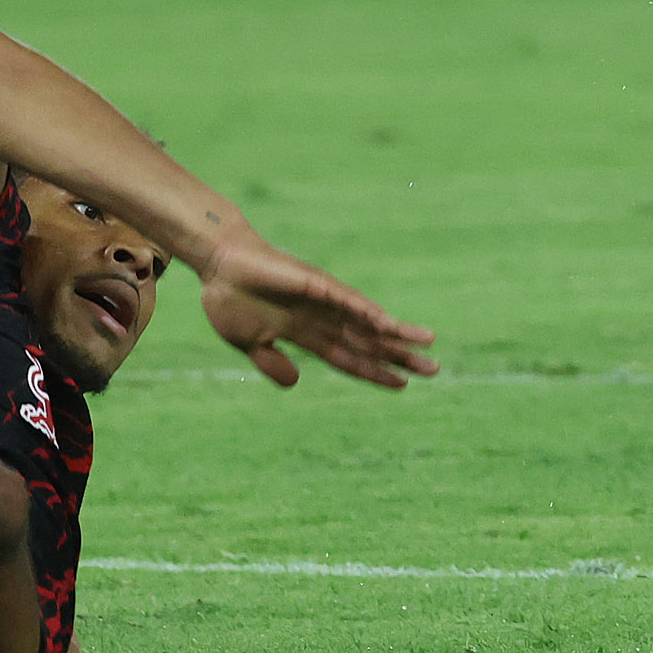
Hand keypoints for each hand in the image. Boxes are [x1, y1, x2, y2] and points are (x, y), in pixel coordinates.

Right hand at [193, 232, 437, 390]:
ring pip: (368, 321)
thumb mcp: (250, 343)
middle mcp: (324, 318)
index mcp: (308, 335)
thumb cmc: (232, 301)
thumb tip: (295, 384)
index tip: (403, 385)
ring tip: (427, 342)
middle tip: (434, 369)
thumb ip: (272, 363)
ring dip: (397, 333)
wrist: (218, 267)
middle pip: (370, 342)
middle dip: (400, 356)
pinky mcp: (316, 284)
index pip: (351, 359)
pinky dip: (367, 311)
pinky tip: (387, 323)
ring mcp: (323, 300)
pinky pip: (346, 299)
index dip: (376, 372)